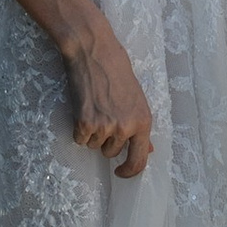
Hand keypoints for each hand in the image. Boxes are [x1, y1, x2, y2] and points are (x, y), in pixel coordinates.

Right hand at [61, 11, 153, 177]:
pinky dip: (78, 129)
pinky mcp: (85, 123)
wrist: (94, 53)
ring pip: (94, 146)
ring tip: (94, 109)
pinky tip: (82, 109)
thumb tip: (148, 151)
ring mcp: (106, 126)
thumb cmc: (117, 72)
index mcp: (143, 121)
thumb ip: (140, 126)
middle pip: (111, 153)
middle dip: (105, 141)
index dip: (129, 171)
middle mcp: (126, 127)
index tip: (121, 172)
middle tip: (103, 116)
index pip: (139, 159)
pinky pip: (80, 139)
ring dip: (91, 133)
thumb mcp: (137, 99)